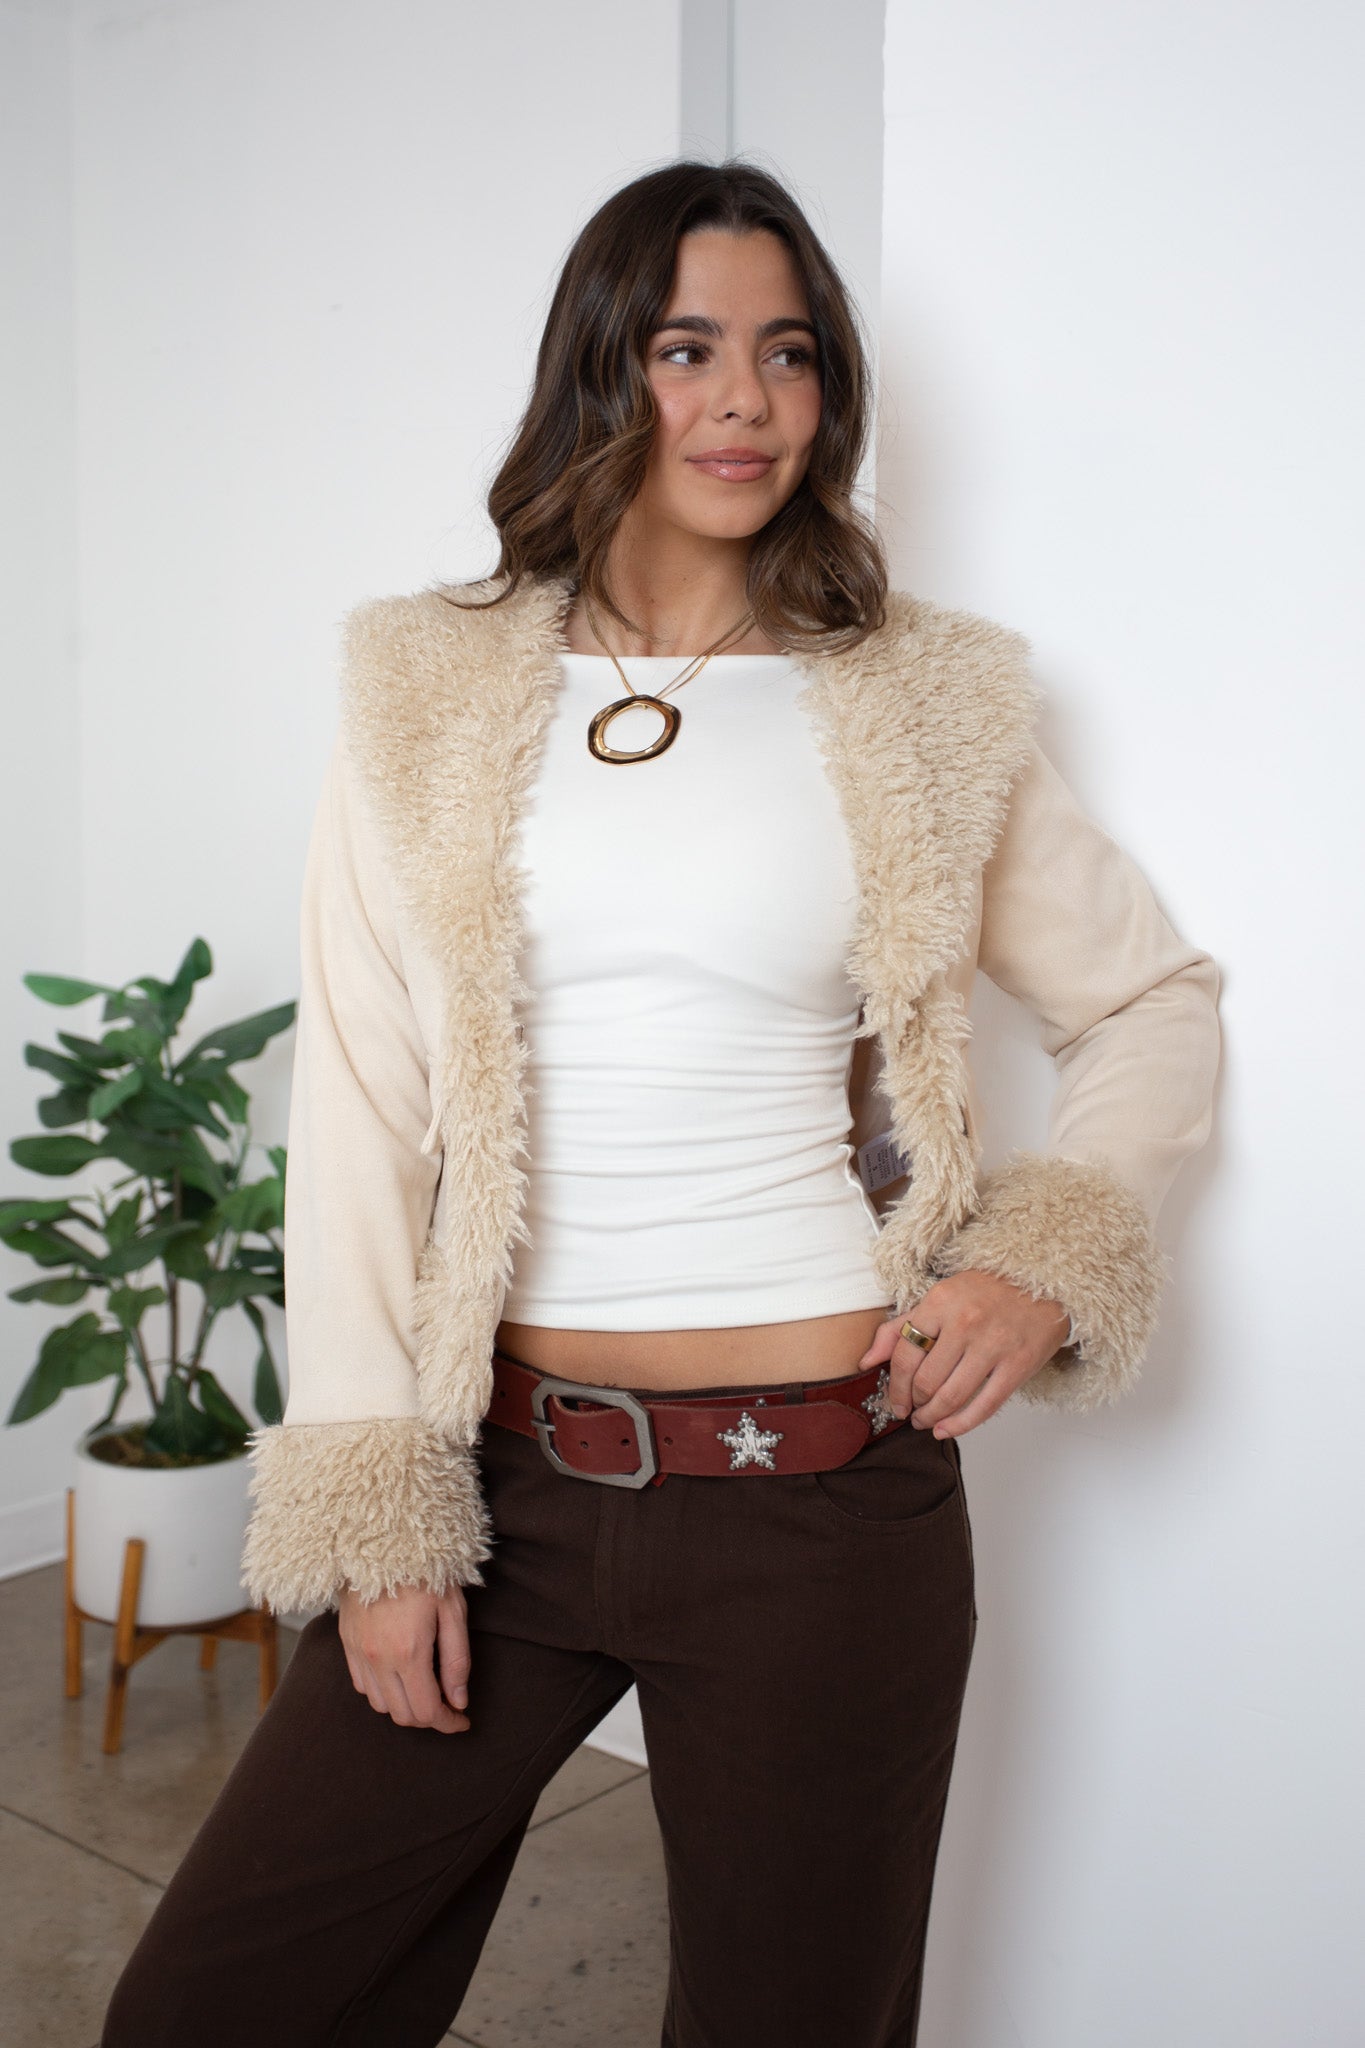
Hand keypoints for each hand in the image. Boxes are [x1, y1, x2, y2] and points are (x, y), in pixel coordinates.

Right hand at [336, 1580, 472, 1732]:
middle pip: (402, 1715)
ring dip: (404, 1707)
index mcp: (409, 1652)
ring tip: (425, 1692)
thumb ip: (457, 1660)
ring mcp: (358, 1652)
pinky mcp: (346, 1643)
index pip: (427, 1711)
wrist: (382, 1539)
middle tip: (448, 1708)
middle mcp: (378, 1659)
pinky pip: (362, 1686)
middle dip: (428, 1719)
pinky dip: (382, 1692)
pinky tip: (399, 1678)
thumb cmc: (425, 1569)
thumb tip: (459, 1701)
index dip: (448, 1723)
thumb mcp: (453, 1610)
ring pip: (380, 1705)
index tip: (462, 1722)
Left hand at [858, 1271, 1070, 1439]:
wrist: (1042, 1282)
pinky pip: (984, 1406)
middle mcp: (965, 1323)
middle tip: (910, 1412)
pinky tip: (946, 1429)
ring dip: (932, 1417)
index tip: (894, 1400)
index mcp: (940, 1302)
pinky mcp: (1018, 1365)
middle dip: (913, 1404)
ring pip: (952, 1397)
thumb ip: (899, 1327)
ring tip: (926, 1421)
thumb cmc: (986, 1291)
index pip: (904, 1355)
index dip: (894, 1386)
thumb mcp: (938, 1297)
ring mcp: (994, 1345)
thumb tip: (866, 1361)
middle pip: (926, 1380)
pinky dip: (961, 1424)